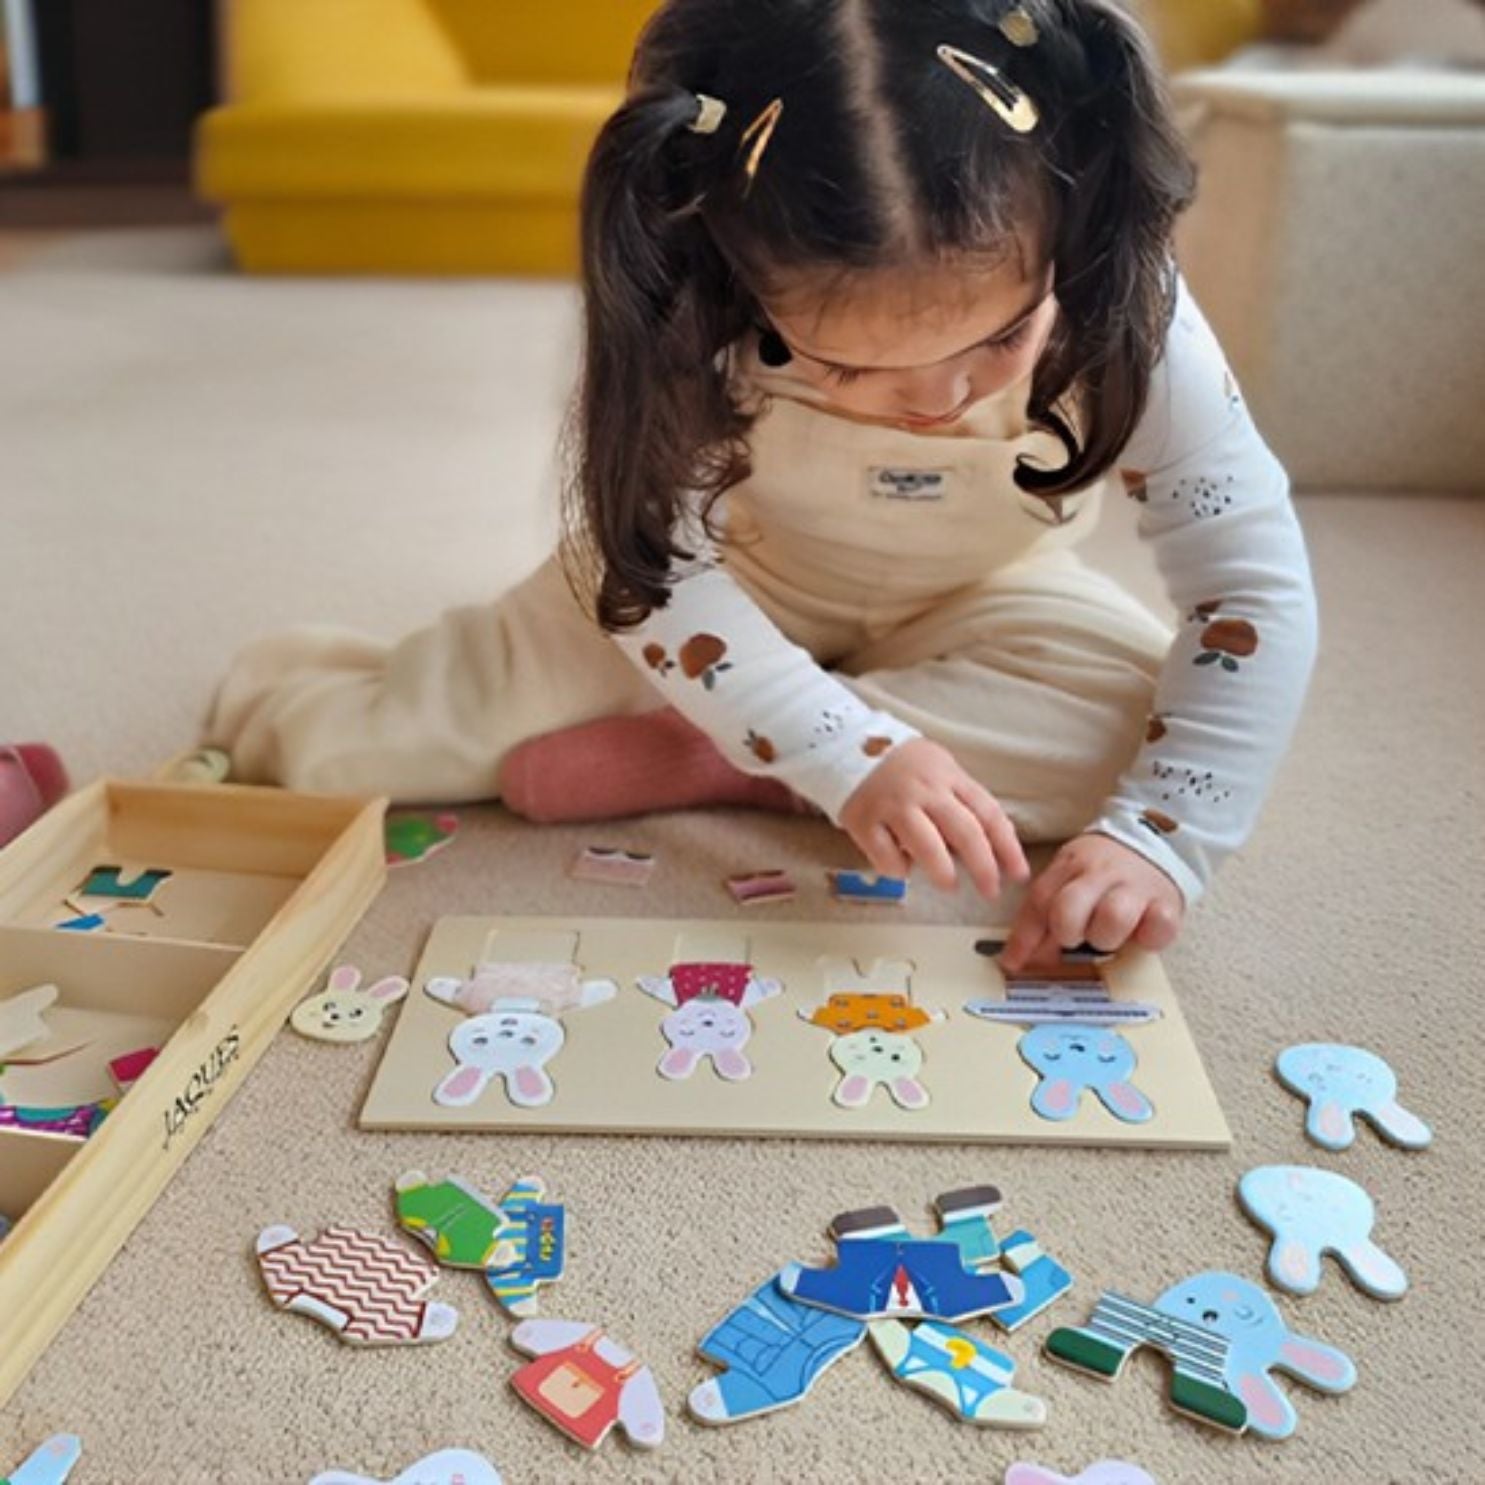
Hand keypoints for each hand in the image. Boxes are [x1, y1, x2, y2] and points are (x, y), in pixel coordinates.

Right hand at [839, 738, 1029, 900]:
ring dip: (943, 872)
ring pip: (928, 847)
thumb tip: (993, 842)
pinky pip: (888, 856)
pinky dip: (899, 868)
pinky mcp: (864, 821)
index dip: (1007, 847)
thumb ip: (963, 800)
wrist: (847, 747)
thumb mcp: (941, 769)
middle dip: (984, 868)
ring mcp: (893, 805)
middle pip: (965, 833)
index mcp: (948, 776)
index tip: (1018, 873)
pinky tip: (902, 866)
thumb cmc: (902, 766)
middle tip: (991, 891)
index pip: (988, 813)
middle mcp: (924, 789)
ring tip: (949, 884)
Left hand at [999, 832, 1183, 972]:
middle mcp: (1099, 874)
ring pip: (1112, 918)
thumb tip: (1021, 958)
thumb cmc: (1106, 872)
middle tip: (1077, 937)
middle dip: (1067, 932)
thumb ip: (1046, 914)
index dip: (1023, 938)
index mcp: (1069, 867)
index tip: (1013, 963)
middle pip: (1068, 910)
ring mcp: (1134, 886)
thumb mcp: (1070, 880)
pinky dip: (1149, 938)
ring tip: (1111, 935)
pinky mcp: (1167, 901)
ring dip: (1107, 937)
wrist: (1156, 839)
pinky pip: (1157, 927)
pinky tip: (1143, 933)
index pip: (1039, 902)